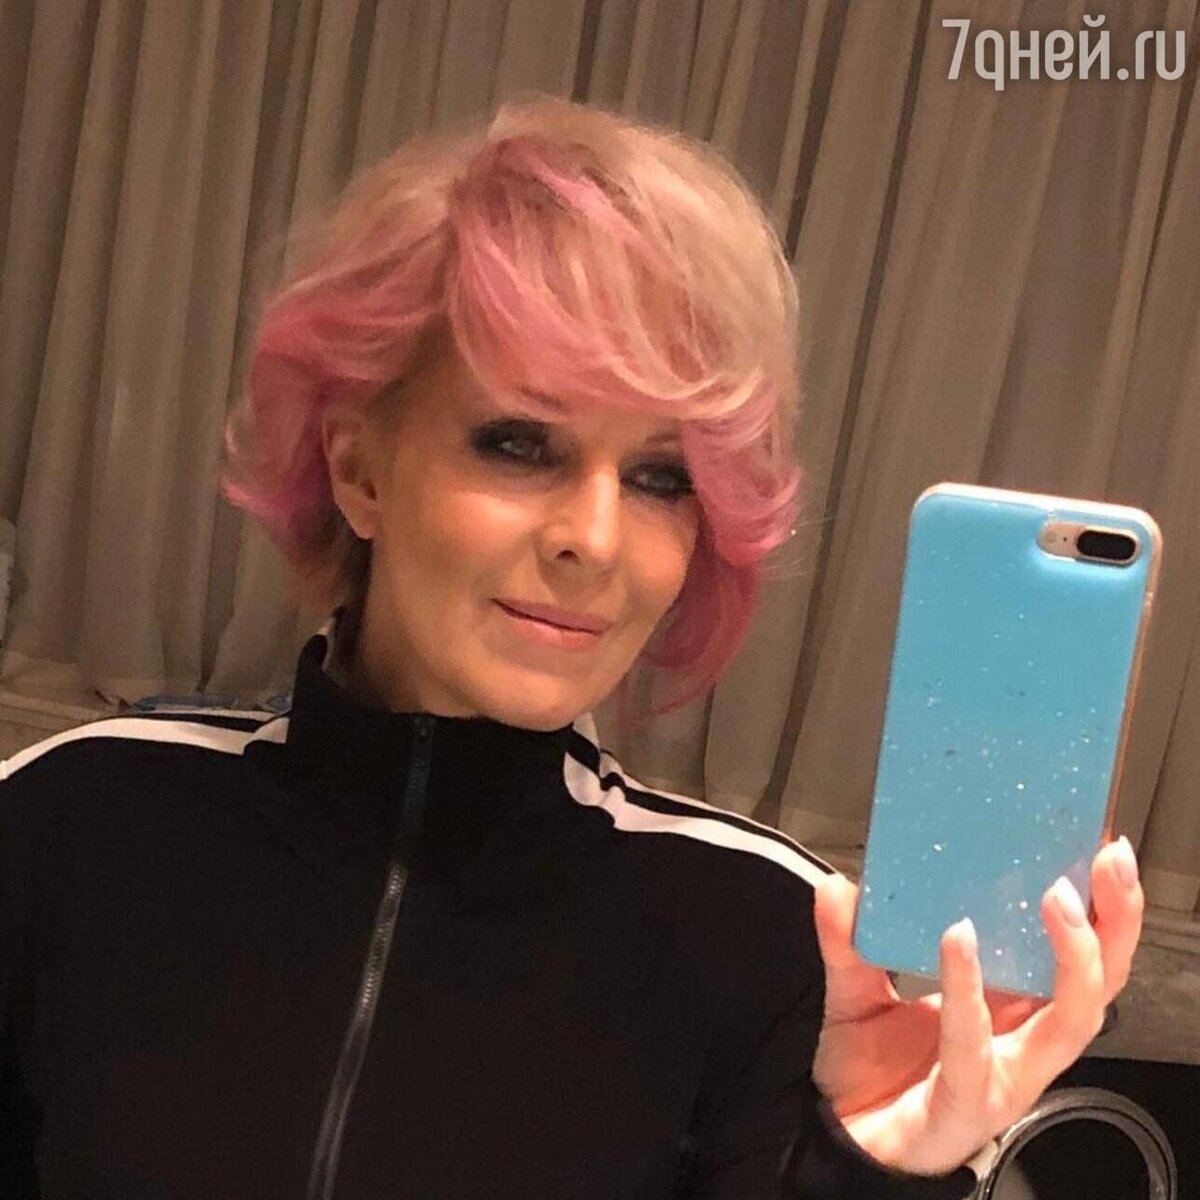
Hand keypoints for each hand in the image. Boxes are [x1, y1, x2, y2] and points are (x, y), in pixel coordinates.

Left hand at [810, 835, 1143, 1175]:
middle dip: (1117, 922)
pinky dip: (968, 989)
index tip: (1100, 846)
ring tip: (1059, 897)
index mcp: (1010, 1009)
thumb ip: (850, 941)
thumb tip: (840, 886)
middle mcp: (1020, 1041)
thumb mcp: (856, 990)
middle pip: (1099, 984)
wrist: (841, 1144)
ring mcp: (1002, 1076)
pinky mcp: (966, 1103)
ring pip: (1070, 1019)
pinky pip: (975, 1044)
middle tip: (1108, 862)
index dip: (1101, 908)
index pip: (1076, 956)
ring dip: (1074, 956)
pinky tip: (959, 940)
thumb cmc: (871, 1074)